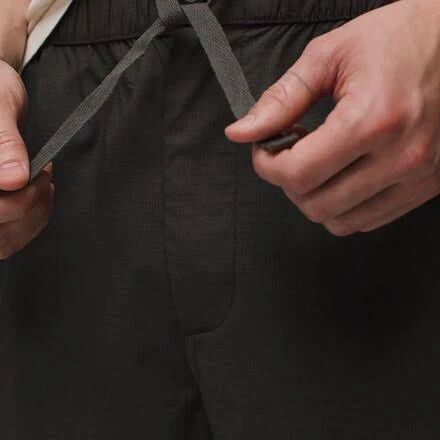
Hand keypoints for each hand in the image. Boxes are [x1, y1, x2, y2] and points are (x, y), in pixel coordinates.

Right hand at [0, 60, 53, 258]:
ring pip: (5, 241)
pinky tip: (42, 196)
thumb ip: (3, 143)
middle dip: (29, 205)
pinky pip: (12, 236)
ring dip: (35, 216)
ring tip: (44, 184)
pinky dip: (35, 220)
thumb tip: (12, 178)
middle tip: (44, 173)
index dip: (13, 203)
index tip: (38, 175)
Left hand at [226, 0, 439, 235]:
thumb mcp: (330, 56)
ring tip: (319, 164)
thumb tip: (241, 132)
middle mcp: (400, 157)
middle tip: (291, 153)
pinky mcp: (426, 188)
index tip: (265, 150)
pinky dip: (344, 206)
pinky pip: (368, 220)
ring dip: (315, 198)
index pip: (298, 174)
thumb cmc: (400, 39)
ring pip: (340, 221)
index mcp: (372, 120)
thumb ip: (281, 99)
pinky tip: (343, 176)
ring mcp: (417, 178)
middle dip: (288, 182)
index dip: (268, 166)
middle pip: (315, 204)